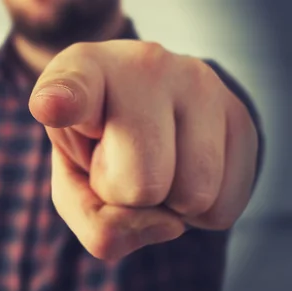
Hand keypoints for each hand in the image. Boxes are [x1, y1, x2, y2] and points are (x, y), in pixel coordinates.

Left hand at [29, 41, 258, 259]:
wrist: (146, 114)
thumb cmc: (98, 150)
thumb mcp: (72, 186)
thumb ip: (95, 222)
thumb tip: (169, 223)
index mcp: (82, 74)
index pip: (71, 89)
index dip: (63, 101)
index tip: (53, 105)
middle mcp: (144, 66)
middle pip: (141, 185)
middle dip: (127, 195)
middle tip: (120, 162)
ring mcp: (199, 83)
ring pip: (194, 196)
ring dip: (170, 202)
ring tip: (154, 162)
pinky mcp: (239, 114)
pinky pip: (225, 206)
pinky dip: (201, 209)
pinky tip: (184, 169)